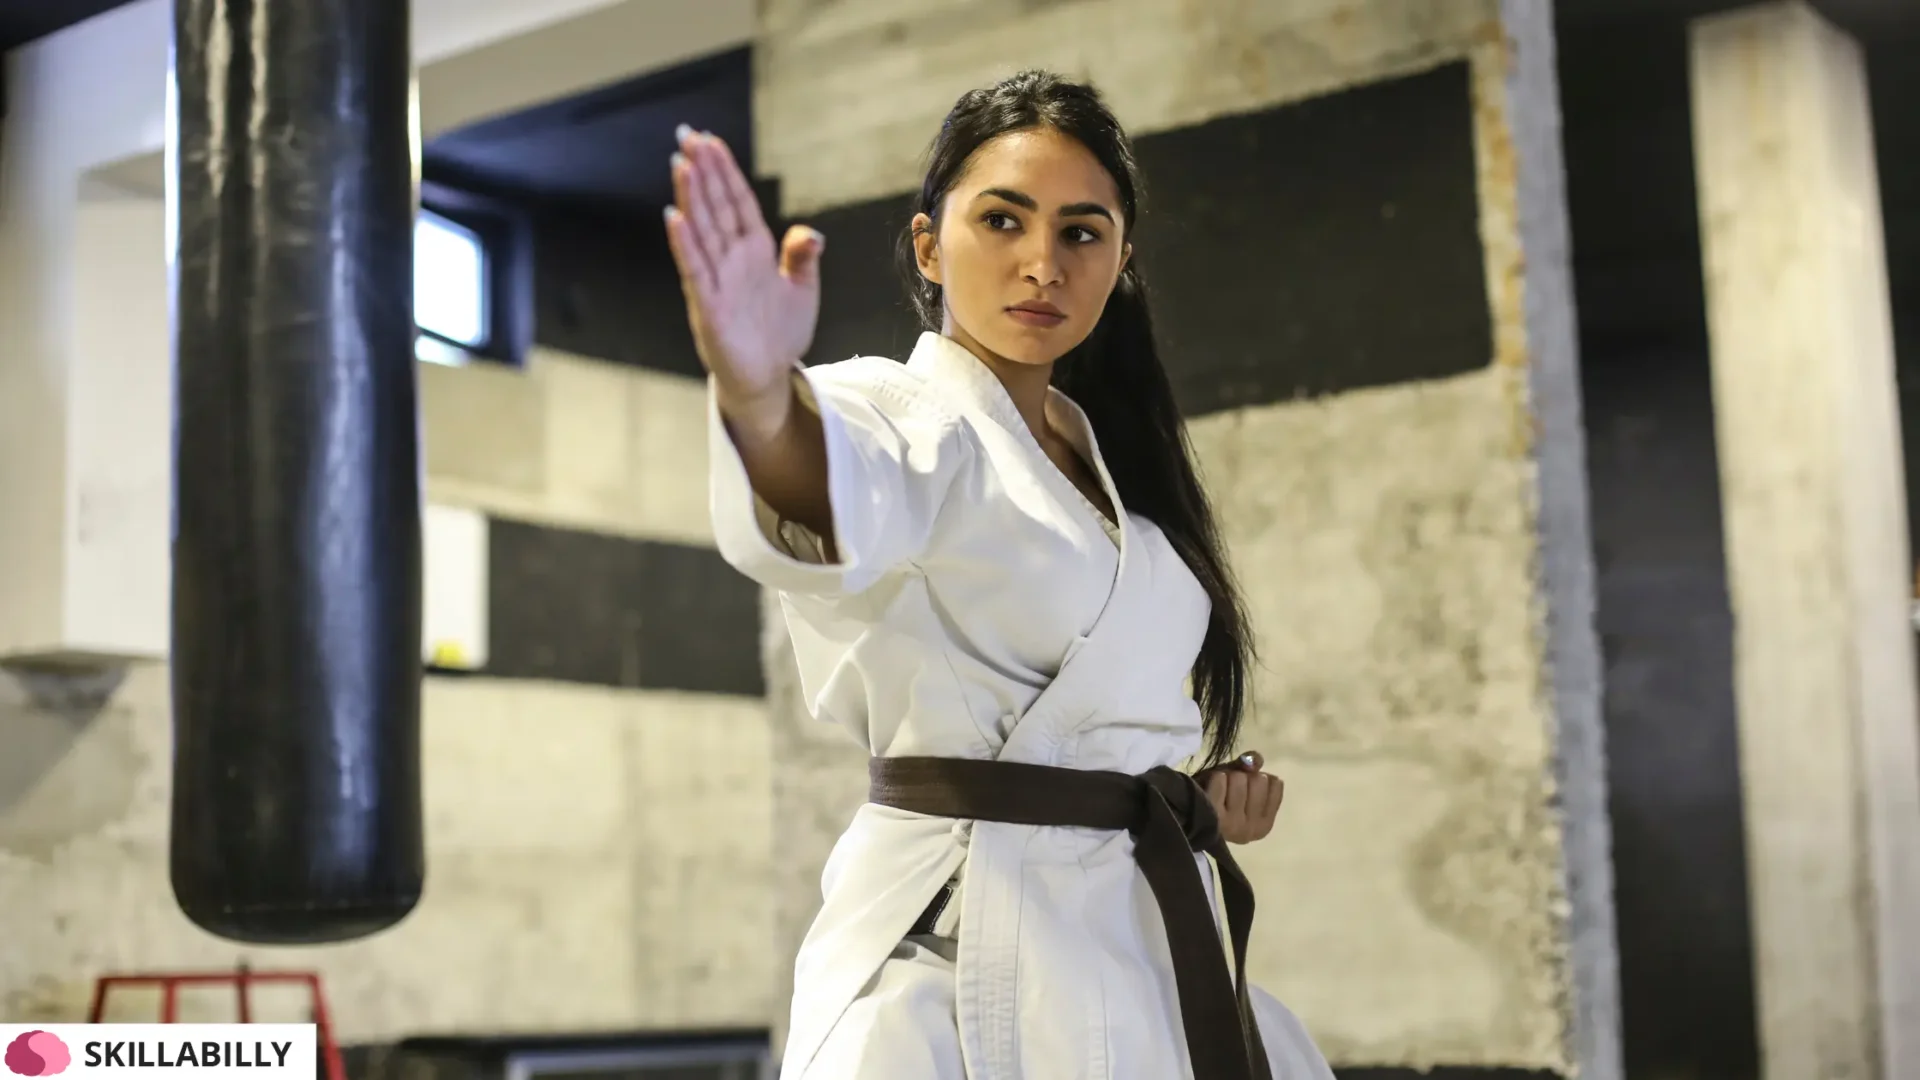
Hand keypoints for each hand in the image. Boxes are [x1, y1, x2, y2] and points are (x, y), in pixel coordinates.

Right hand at [664, 125, 824, 428]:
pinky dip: (685, 244)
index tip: (709, 140)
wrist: (768, 375)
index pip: (736, 201)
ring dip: (691, 198)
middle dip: (702, 171)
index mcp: (753, 250)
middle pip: (714, 207)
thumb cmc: (780, 332)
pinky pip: (695, 270)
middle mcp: (731, 259)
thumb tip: (812, 233)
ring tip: (680, 164)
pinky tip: (674, 217)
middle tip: (685, 135)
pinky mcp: (709, 306)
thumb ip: (802, 258)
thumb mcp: (802, 290)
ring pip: (702, 231)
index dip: (723, 171)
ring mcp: (717, 280)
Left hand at [1202, 751, 1284, 844]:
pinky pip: (1220, 780)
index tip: (1245, 788)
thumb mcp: (1239, 779)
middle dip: (1242, 776)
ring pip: (1239, 778)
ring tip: (1216, 789)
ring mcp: (1234, 825)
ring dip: (1226, 776)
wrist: (1184, 808)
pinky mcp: (1213, 817)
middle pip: (1258, 779)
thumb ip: (1252, 766)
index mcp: (1265, 824)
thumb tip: (1253, 760)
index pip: (1274, 783)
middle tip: (1228, 788)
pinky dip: (1213, 778)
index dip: (1257, 776)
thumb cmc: (1217, 794)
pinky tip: (1208, 790)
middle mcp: (1252, 829)